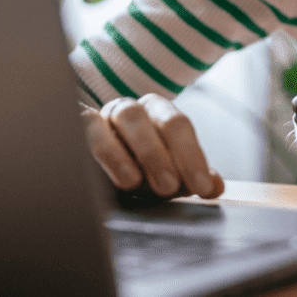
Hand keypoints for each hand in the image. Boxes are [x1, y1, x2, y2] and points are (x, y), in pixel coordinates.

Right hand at [80, 94, 223, 198]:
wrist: (99, 164)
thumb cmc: (140, 168)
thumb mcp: (168, 173)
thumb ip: (191, 177)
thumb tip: (216, 186)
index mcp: (160, 113)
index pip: (179, 126)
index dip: (193, 157)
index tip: (203, 188)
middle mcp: (134, 109)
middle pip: (148, 120)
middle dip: (160, 155)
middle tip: (170, 187)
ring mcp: (105, 115)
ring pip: (121, 118)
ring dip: (128, 152)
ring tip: (134, 183)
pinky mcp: (80, 126)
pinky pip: (87, 126)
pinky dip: (97, 147)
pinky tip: (102, 174)